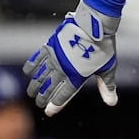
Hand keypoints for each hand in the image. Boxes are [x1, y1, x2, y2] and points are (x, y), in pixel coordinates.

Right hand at [24, 0, 119, 115]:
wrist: (94, 26)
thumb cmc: (103, 48)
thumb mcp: (107, 69)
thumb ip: (106, 87)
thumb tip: (112, 103)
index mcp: (77, 76)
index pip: (63, 95)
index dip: (56, 104)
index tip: (48, 112)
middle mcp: (63, 69)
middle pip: (49, 87)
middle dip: (43, 97)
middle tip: (39, 104)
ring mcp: (55, 58)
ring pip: (40, 75)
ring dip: (34, 85)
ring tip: (30, 93)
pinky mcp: (50, 46)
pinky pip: (36, 59)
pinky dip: (31, 66)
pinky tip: (27, 73)